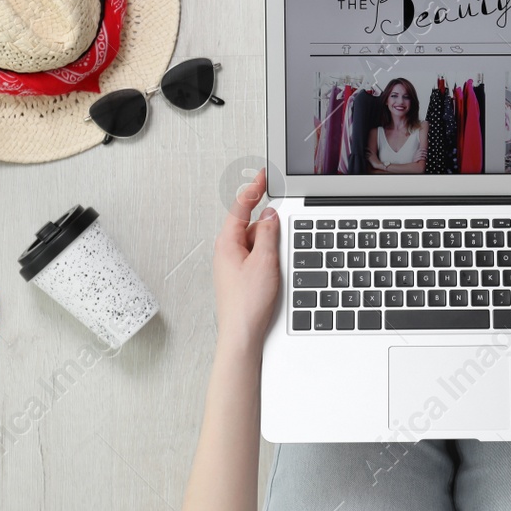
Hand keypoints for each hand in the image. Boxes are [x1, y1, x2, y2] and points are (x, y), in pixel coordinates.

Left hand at [212, 170, 280, 357]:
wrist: (242, 335)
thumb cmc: (247, 304)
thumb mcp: (264, 261)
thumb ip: (267, 233)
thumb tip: (269, 214)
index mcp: (227, 243)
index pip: (240, 206)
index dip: (254, 189)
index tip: (263, 174)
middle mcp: (227, 251)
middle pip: (249, 223)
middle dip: (267, 219)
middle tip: (282, 214)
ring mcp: (234, 264)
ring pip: (255, 240)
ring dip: (269, 240)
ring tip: (280, 253)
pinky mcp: (242, 276)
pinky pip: (256, 255)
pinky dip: (268, 254)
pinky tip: (277, 264)